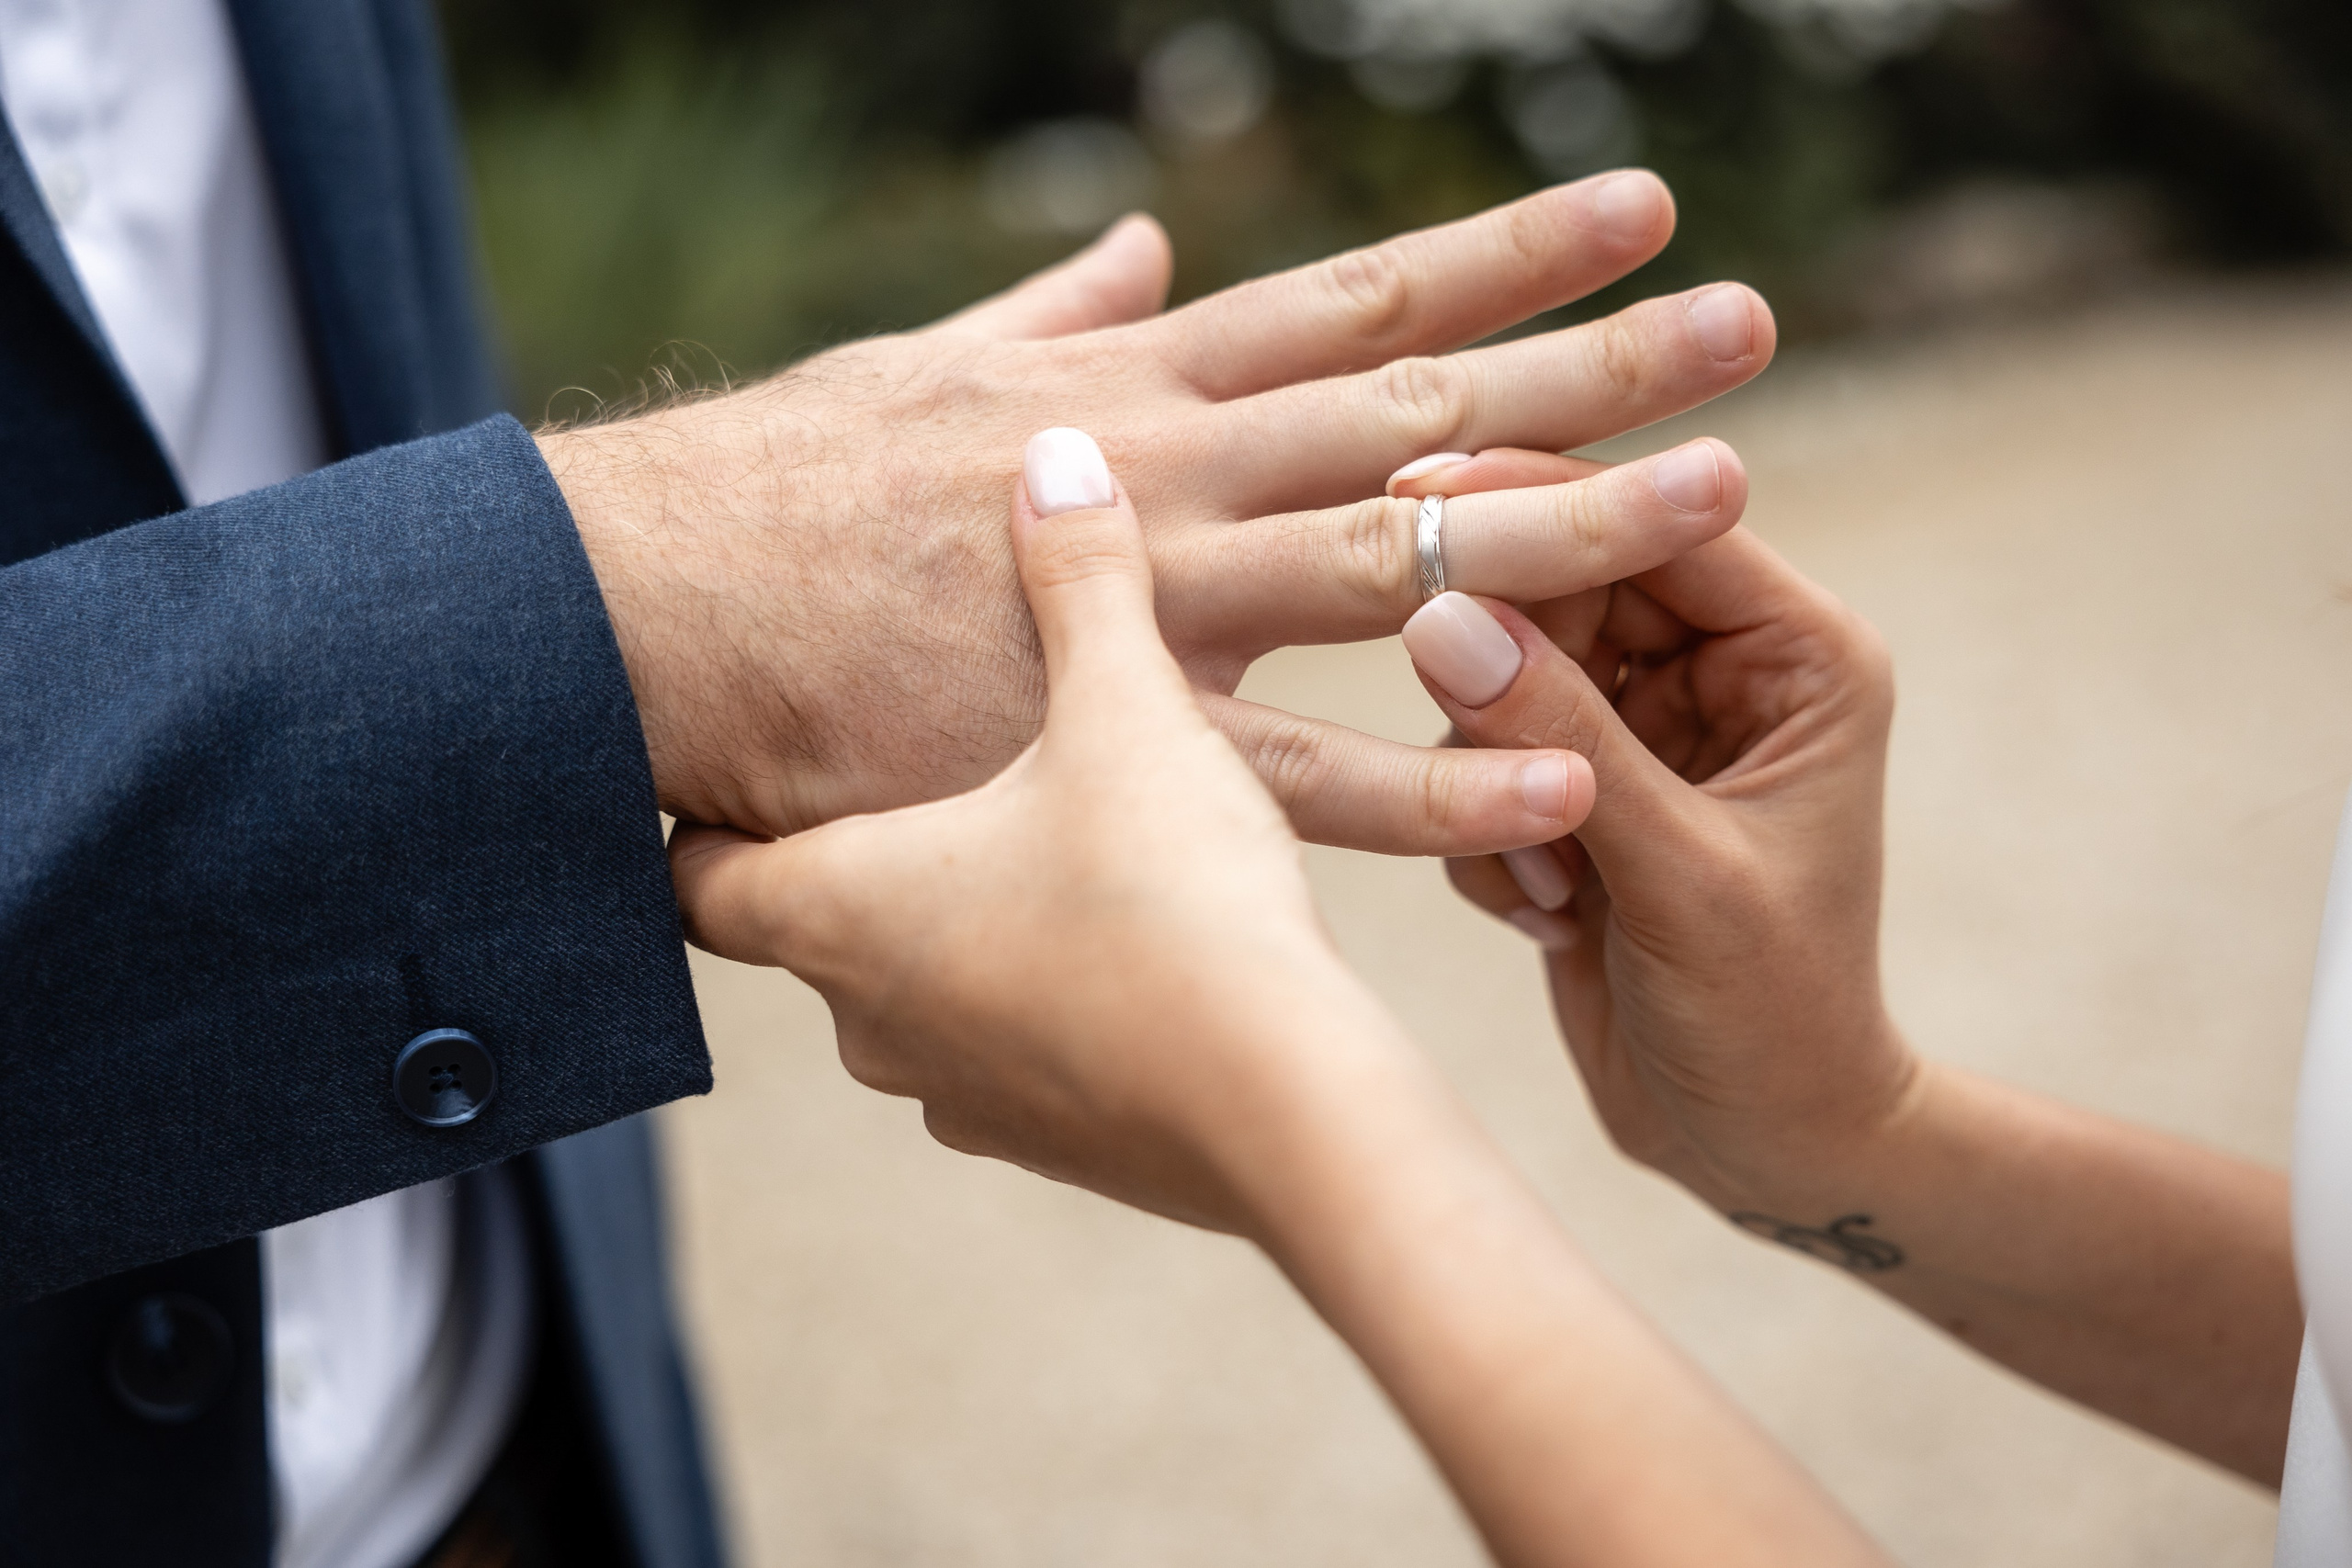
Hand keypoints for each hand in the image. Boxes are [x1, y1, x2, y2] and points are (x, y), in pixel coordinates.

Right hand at [547, 171, 1773, 855]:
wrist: (646, 613)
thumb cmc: (777, 493)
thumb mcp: (930, 363)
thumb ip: (1063, 309)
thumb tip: (1142, 245)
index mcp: (1135, 385)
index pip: (1355, 301)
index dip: (1503, 254)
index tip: (1639, 211)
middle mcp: (1174, 471)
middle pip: (1416, 407)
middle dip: (1590, 365)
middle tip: (1748, 331)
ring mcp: (1156, 608)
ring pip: (1395, 560)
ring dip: (1563, 528)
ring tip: (1721, 500)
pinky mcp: (1114, 755)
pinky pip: (1305, 780)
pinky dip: (1435, 783)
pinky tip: (1562, 779)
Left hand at [666, 430, 1565, 1230]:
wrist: (1290, 1115)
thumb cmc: (1172, 904)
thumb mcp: (1124, 714)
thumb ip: (1081, 583)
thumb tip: (1053, 455)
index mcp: (839, 907)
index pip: (694, 871)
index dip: (716, 809)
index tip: (753, 755)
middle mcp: (868, 1019)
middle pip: (814, 923)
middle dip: (866, 847)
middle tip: (918, 760)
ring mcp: (960, 1097)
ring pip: (920, 993)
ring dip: (963, 924)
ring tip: (1042, 845)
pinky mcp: (1054, 1143)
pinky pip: (1014, 1050)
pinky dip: (1044, 991)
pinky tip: (1131, 936)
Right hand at [1391, 455, 1906, 1212]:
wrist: (1759, 1146)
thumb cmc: (1772, 1016)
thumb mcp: (1679, 875)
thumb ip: (1562, 740)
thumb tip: (1439, 614)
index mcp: (1794, 655)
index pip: (1660, 527)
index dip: (1542, 501)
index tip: (1415, 493)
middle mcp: (1716, 671)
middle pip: (1564, 588)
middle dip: (1506, 675)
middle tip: (1451, 721)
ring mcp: (1638, 731)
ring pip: (1503, 674)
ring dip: (1495, 777)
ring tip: (1552, 883)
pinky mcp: (1573, 790)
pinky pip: (1479, 758)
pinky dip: (1489, 834)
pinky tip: (1551, 916)